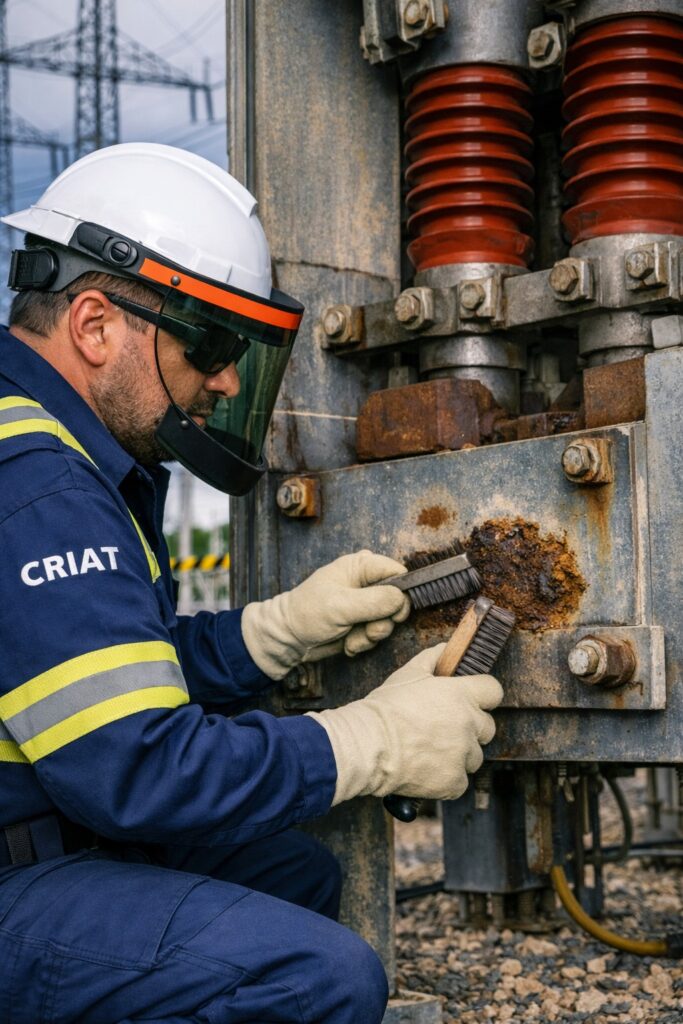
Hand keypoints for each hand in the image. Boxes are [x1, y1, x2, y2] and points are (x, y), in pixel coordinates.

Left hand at [241, 550, 410, 678]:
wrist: (289, 639)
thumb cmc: (307, 614)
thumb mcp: (340, 605)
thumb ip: (374, 601)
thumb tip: (402, 600)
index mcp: (360, 566)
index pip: (397, 572)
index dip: (401, 593)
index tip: (394, 613)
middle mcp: (366, 583)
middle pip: (397, 600)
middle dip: (384, 621)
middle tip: (369, 631)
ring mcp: (365, 604)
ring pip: (388, 621)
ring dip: (371, 635)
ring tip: (351, 639)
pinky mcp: (362, 623)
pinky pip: (377, 634)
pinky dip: (364, 642)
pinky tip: (347, 643)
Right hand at [306, 644, 502, 804]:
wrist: (367, 745)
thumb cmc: (385, 708)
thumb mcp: (407, 674)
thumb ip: (432, 659)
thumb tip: (445, 649)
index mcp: (462, 695)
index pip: (494, 691)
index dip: (483, 695)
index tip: (471, 701)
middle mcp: (469, 724)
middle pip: (487, 727)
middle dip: (471, 728)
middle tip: (443, 729)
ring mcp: (463, 755)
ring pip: (474, 756)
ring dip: (459, 755)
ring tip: (430, 751)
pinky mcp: (454, 781)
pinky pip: (460, 781)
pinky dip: (447, 778)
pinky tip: (426, 769)